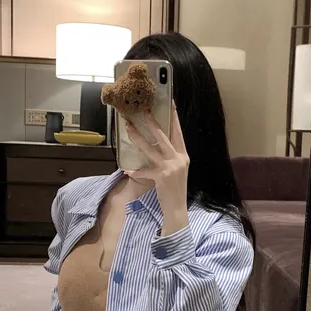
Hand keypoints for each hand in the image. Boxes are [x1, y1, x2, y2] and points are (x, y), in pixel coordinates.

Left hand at [125, 101, 189, 235]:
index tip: (171, 103)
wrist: (177, 208)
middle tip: (143, 111)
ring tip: (129, 129)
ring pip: (151, 149)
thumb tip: (159, 144)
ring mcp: (170, 168)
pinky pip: (144, 171)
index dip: (174, 118)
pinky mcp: (161, 177)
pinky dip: (136, 171)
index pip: (178, 132)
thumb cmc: (175, 188)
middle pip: (163, 137)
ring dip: (138, 138)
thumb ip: (171, 157)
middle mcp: (178, 159)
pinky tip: (128, 171)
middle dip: (152, 123)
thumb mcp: (178, 169)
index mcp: (183, 155)